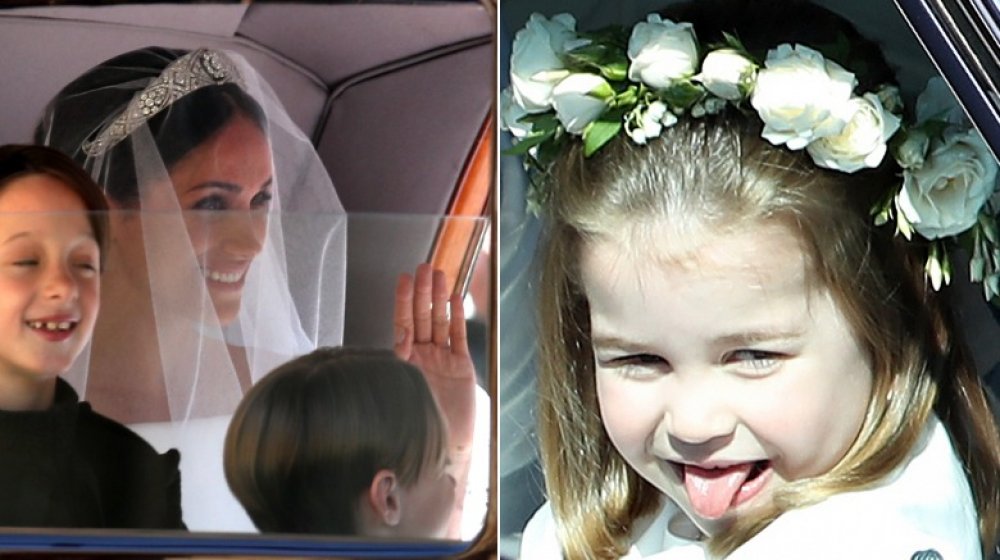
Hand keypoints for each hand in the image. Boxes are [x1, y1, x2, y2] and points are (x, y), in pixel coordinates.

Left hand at [394, 263, 476, 452]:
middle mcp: (421, 358)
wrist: (445, 450)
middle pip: (421, 318)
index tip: (404, 279)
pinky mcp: (461, 367)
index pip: (402, 324)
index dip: (403, 301)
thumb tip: (399, 338)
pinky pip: (457, 337)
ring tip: (440, 273)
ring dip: (439, 298)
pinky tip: (455, 298)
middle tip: (424, 267)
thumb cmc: (419, 427)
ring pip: (439, 322)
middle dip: (423, 292)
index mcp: (403, 362)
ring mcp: (441, 360)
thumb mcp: (403, 393)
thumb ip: (400, 365)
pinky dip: (456, 317)